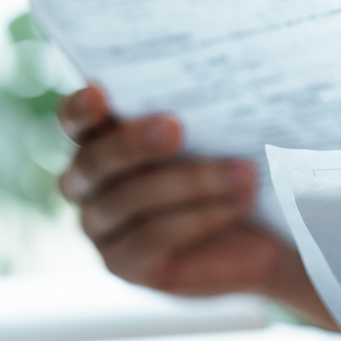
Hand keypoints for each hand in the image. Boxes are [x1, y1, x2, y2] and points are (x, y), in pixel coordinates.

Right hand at [56, 84, 326, 321]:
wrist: (266, 235)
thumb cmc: (234, 166)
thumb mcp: (218, 133)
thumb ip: (196, 109)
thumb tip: (215, 75)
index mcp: (100, 140)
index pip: (74, 121)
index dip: (79, 109)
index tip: (99, 92)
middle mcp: (89, 185)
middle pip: (94, 162)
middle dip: (133, 143)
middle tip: (174, 127)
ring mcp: (101, 230)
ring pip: (128, 201)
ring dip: (190, 182)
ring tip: (244, 171)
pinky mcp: (127, 266)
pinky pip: (153, 237)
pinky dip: (199, 217)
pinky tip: (238, 203)